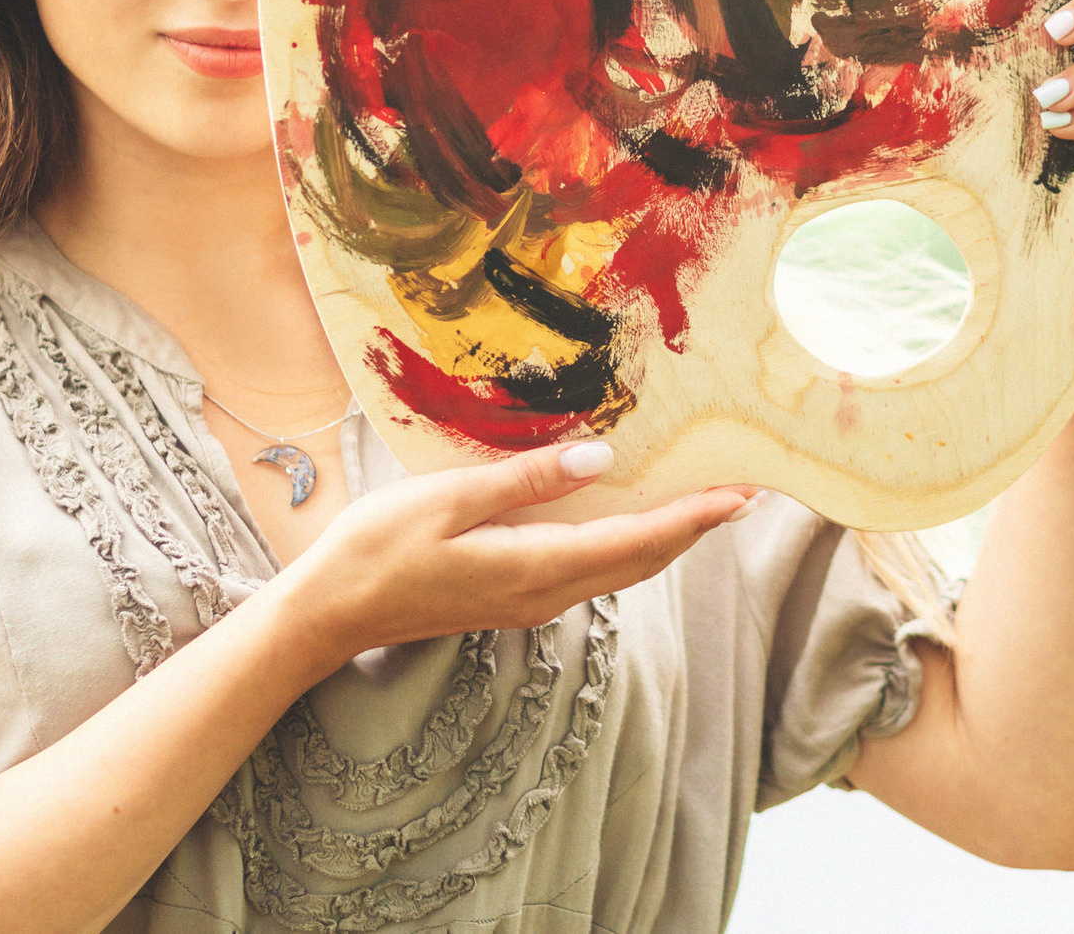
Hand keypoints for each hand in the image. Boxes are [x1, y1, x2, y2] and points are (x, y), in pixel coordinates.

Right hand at [290, 442, 752, 654]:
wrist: (330, 613)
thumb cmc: (377, 549)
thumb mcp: (447, 500)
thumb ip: (526, 481)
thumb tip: (601, 460)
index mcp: (534, 568)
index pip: (634, 542)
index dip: (692, 518)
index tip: (740, 494)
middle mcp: (544, 594)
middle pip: (639, 561)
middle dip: (694, 528)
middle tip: (743, 492)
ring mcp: (530, 601)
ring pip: (619, 568)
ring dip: (665, 537)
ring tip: (701, 502)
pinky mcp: (514, 597)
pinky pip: (591, 569)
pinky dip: (627, 543)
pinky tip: (630, 517)